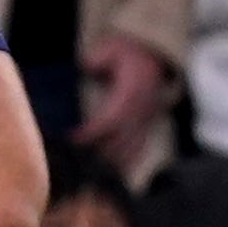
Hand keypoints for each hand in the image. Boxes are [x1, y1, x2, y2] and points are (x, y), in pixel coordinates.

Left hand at [73, 31, 175, 172]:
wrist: (153, 54)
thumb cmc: (126, 51)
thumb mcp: (111, 48)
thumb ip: (97, 59)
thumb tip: (87, 67)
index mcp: (131, 93)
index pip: (112, 118)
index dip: (94, 132)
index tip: (74, 140)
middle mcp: (142, 111)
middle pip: (122, 139)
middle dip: (101, 155)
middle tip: (79, 167)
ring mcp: (147, 120)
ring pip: (133, 148)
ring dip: (115, 163)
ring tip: (95, 179)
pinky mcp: (148, 125)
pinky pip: (140, 147)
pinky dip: (129, 162)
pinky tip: (117, 176)